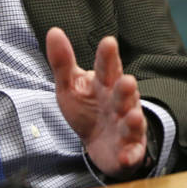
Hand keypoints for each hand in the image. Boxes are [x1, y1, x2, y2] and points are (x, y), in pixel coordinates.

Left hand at [46, 27, 146, 177]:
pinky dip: (130, 155)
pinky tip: (126, 156)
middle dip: (126, 88)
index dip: (107, 56)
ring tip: (132, 115)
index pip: (106, 67)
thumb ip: (62, 61)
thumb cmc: (87, 108)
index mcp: (104, 84)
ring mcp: (126, 126)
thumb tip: (53, 31)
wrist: (98, 144)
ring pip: (131, 122)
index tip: (108, 42)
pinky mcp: (128, 150)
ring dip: (133, 120)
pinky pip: (131, 153)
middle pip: (123, 94)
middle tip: (127, 80)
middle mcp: (119, 103)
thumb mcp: (70, 85)